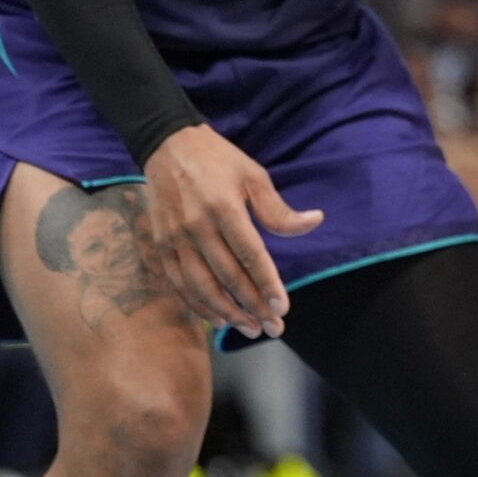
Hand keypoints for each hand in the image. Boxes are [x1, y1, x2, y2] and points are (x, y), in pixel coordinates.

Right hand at [143, 125, 324, 337]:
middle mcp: (197, 227)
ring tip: (249, 329)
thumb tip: (315, 221)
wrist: (168, 146)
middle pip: (228, 277)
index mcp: (224, 208)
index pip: (250, 255)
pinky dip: (198, 305)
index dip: (267, 284)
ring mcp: (176, 239)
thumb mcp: (254, 176)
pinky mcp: (162, 246)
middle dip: (253, 307)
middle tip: (273, 328)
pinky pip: (179, 284)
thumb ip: (279, 209)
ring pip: (202, 287)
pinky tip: (217, 319)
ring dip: (227, 313)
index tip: (282, 308)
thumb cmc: (219, 161)